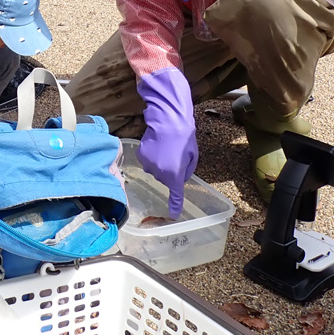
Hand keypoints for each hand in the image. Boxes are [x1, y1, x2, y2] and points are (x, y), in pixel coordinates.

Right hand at [136, 68, 197, 216]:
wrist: (168, 120)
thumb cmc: (185, 138)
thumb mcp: (192, 157)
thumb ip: (185, 171)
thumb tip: (178, 176)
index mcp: (175, 175)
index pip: (175, 195)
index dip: (175, 205)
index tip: (173, 214)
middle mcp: (160, 173)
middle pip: (164, 179)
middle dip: (169, 171)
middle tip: (175, 155)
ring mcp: (148, 164)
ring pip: (154, 170)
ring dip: (160, 163)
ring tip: (165, 148)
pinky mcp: (140, 155)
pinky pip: (147, 161)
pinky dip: (151, 156)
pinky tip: (156, 145)